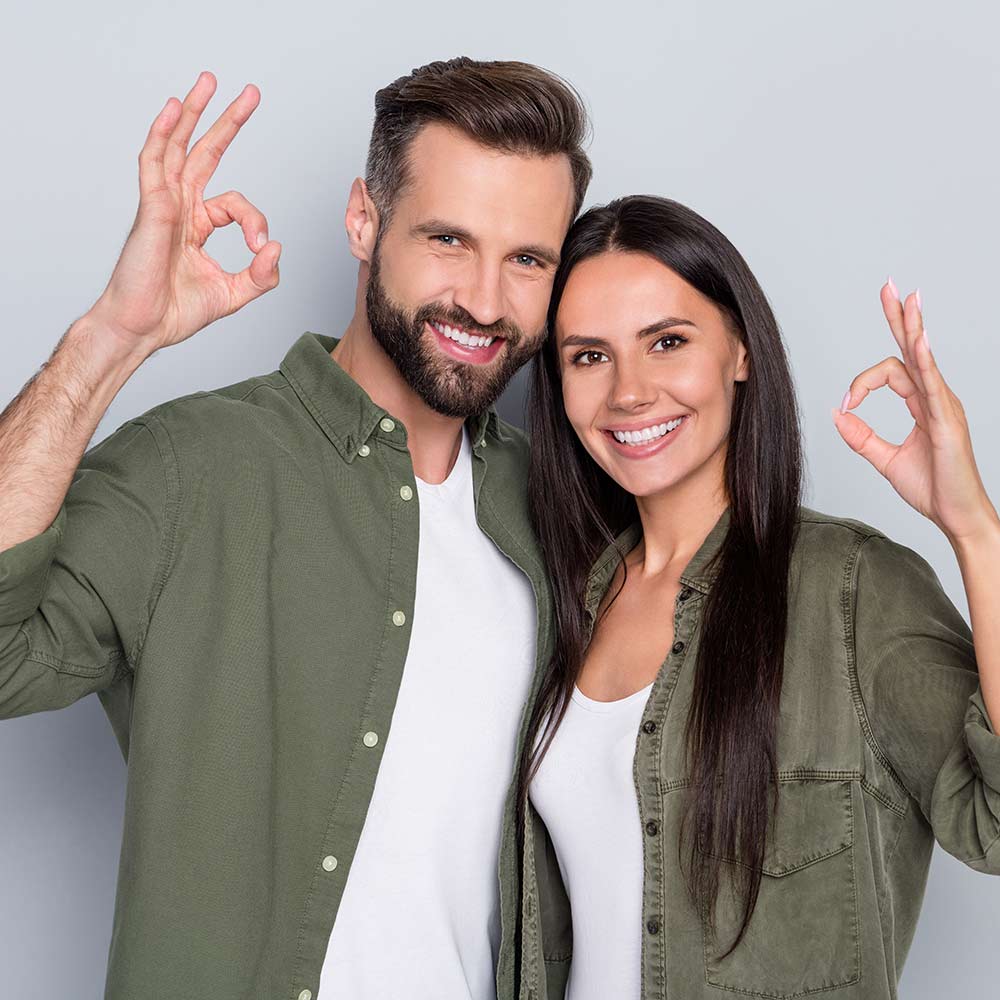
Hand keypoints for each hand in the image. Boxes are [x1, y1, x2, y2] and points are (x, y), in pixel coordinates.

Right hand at [88, 71, 280, 359]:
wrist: (144, 328)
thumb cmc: (175, 312)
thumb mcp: (234, 294)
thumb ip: (262, 275)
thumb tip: (277, 248)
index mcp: (197, 226)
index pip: (236, 204)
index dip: (255, 222)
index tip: (261, 250)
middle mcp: (180, 208)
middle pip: (204, 153)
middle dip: (227, 122)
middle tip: (250, 93)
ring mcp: (163, 205)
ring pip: (178, 147)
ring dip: (194, 113)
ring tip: (210, 81)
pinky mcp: (151, 208)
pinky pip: (155, 162)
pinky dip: (163, 134)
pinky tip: (175, 109)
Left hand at [832, 281, 997, 544]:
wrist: (956, 516)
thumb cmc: (932, 489)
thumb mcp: (886, 460)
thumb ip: (862, 437)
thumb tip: (837, 414)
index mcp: (922, 403)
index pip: (890, 372)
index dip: (862, 382)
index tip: (847, 402)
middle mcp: (935, 398)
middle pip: (913, 349)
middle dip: (900, 317)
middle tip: (889, 287)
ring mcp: (944, 406)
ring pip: (924, 359)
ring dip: (912, 328)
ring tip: (906, 299)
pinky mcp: (947, 421)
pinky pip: (933, 384)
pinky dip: (924, 362)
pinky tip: (918, 341)